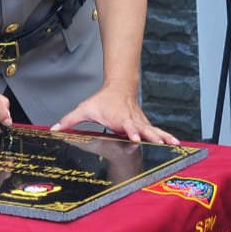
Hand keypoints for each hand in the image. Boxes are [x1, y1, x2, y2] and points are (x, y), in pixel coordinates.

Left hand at [52, 87, 178, 143]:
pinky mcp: (145, 124)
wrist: (120, 87)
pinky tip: (176, 143)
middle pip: (144, 129)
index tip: (134, 137)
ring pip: (154, 130)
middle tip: (158, 143)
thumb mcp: (84, 109)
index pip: (126, 125)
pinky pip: (157, 131)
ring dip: (164, 137)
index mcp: (119, 118)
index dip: (130, 131)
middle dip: (151, 136)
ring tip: (175, 144)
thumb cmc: (102, 100)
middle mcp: (132, 121)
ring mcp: (140, 122)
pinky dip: (167, 136)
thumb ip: (69, 120)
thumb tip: (54, 128)